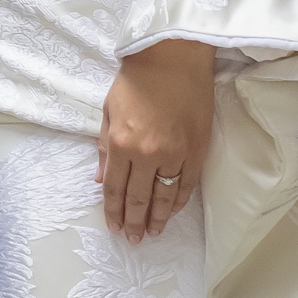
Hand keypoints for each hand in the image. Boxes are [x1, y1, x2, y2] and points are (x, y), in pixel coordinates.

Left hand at [99, 39, 210, 242]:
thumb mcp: (109, 111)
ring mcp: (175, 154)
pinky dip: (178, 201)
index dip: (114, 210)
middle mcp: (147, 153)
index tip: (114, 227)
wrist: (172, 58)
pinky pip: (187, 184)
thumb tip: (101, 180)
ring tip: (152, 233)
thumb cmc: (136, 80)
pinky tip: (172, 212)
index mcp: (121, 143)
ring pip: (164, 196)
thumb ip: (105, 149)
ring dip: (157, 218)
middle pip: (139, 198)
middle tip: (133, 239)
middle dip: (134, 221)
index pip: (115, 187)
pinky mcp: (197, 150)